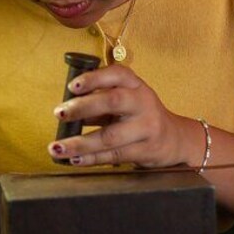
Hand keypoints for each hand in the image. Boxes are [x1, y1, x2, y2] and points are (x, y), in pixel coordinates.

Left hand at [47, 63, 192, 167]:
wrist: (175, 138)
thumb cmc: (139, 115)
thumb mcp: (125, 99)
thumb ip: (100, 100)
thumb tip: (66, 110)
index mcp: (135, 84)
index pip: (116, 74)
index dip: (93, 78)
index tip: (72, 86)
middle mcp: (143, 102)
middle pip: (113, 101)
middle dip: (83, 107)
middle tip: (59, 113)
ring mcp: (147, 127)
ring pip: (110, 136)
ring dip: (80, 143)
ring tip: (57, 148)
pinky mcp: (147, 150)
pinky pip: (115, 155)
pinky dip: (92, 158)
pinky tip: (75, 159)